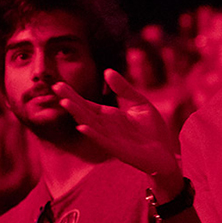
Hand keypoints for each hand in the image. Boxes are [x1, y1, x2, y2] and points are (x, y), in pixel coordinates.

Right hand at [53, 70, 180, 189]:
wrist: (165, 152)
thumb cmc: (152, 130)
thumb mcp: (139, 103)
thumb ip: (123, 88)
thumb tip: (107, 71)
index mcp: (109, 116)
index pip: (87, 104)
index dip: (73, 94)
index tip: (59, 84)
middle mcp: (105, 127)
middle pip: (84, 111)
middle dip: (70, 99)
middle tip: (56, 86)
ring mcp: (110, 138)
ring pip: (90, 125)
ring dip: (77, 114)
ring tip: (65, 102)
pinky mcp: (118, 150)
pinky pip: (102, 141)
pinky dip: (92, 134)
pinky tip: (82, 127)